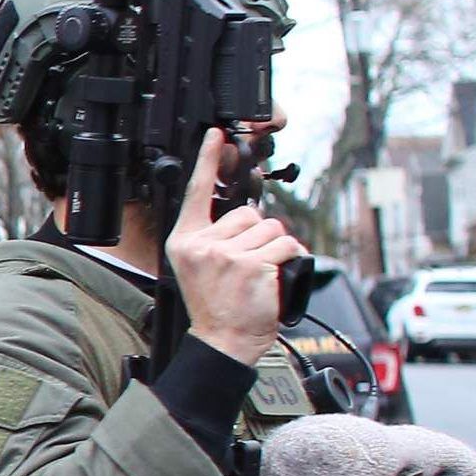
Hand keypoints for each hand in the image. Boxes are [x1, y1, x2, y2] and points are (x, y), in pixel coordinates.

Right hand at [163, 127, 304, 368]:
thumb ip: (213, 238)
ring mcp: (226, 254)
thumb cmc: (216, 307)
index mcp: (184, 242)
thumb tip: (247, 216)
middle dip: (257, 235)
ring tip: (259, 275)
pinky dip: (291, 259)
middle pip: (248, 214)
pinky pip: (287, 246)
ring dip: (275, 249)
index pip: (196, 192)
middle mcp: (201, 244)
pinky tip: (275, 277)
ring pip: (272, 229)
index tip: (216, 134)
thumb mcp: (198, 268)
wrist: (222, 342)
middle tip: (246, 266)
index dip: (208, 159)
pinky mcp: (251, 265)